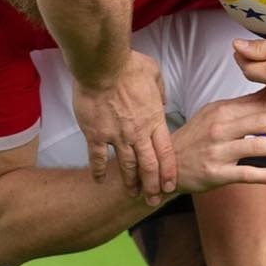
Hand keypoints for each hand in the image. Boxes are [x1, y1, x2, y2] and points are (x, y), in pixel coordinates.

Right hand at [72, 49, 176, 201]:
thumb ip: (160, 92)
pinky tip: (98, 180)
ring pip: (127, 166)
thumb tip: (162, 100)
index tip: (169, 186)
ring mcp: (116, 136)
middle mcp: (137, 133)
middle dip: (153, 186)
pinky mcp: (96, 134)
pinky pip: (98, 158)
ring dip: (131, 182)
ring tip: (133, 194)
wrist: (103, 65)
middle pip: (149, 166)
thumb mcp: (154, 75)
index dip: (168, 172)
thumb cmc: (129, 66)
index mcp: (154, 119)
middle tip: (154, 200)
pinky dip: (99, 171)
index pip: (166, 152)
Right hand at [172, 88, 265, 193]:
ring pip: (256, 147)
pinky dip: (265, 175)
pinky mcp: (216, 174)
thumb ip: (245, 103)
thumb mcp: (216, 112)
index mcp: (222, 111)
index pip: (259, 107)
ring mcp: (217, 152)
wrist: (168, 163)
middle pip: (261, 123)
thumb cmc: (197, 136)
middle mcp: (220, 129)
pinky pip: (245, 174)